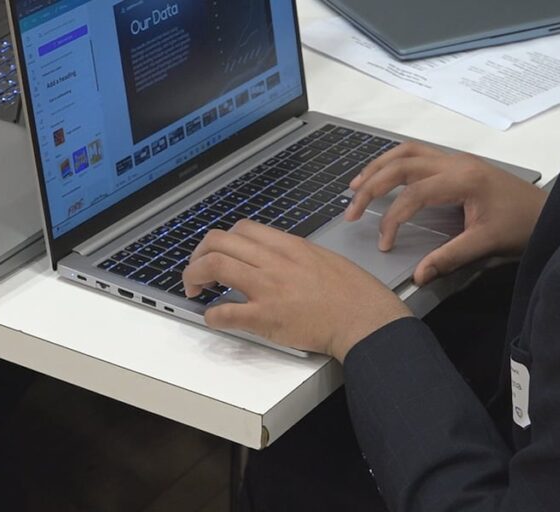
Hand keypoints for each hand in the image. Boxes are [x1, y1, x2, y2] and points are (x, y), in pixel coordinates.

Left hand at [183, 220, 412, 361]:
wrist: (364, 318)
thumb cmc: (352, 293)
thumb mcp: (322, 258)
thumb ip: (293, 255)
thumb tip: (271, 259)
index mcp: (288, 246)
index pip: (241, 229)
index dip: (221, 240)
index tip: (218, 253)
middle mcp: (274, 261)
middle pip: (218, 241)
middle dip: (198, 255)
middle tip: (197, 271)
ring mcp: (268, 287)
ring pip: (214, 265)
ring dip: (194, 276)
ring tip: (194, 289)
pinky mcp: (266, 317)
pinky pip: (225, 312)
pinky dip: (212, 315)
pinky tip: (215, 318)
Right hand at [345, 142, 546, 285]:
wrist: (550, 213)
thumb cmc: (523, 226)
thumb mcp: (486, 245)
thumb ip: (449, 258)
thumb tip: (418, 275)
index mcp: (464, 179)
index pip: (413, 194)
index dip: (392, 219)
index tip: (384, 243)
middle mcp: (456, 163)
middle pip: (401, 164)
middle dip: (372, 186)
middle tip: (351, 210)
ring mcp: (456, 160)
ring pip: (407, 152)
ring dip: (378, 167)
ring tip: (356, 186)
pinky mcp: (457, 164)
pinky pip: (417, 154)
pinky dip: (394, 163)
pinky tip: (382, 176)